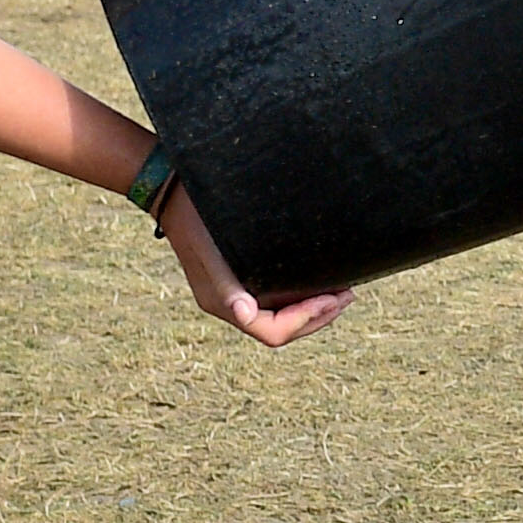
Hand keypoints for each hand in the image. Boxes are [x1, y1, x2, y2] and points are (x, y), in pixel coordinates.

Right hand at [159, 178, 345, 346]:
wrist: (174, 189)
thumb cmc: (195, 216)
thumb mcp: (210, 249)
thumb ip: (225, 285)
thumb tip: (244, 314)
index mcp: (224, 304)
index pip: (273, 333)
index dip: (307, 320)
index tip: (334, 297)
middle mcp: (231, 303)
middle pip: (280, 329)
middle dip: (318, 317)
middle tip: (348, 296)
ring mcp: (235, 291)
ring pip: (279, 315)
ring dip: (312, 308)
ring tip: (341, 289)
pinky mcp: (239, 274)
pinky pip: (274, 297)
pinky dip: (299, 294)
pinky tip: (317, 277)